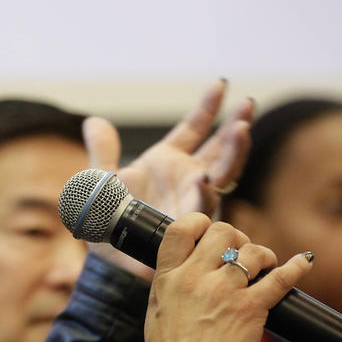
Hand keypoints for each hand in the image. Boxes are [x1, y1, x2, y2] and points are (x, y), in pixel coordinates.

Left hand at [83, 79, 253, 277]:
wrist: (107, 258)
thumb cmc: (108, 221)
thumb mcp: (100, 181)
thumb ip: (102, 152)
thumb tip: (93, 122)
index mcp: (167, 160)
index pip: (195, 127)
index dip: (209, 106)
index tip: (222, 84)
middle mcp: (187, 177)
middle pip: (220, 147)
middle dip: (236, 126)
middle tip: (247, 107)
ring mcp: (192, 201)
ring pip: (222, 173)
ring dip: (233, 153)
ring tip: (241, 130)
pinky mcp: (189, 224)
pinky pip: (202, 208)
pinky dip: (204, 194)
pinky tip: (204, 180)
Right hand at [144, 216, 311, 341]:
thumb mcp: (158, 310)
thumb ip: (173, 283)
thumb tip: (191, 266)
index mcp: (167, 277)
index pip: (181, 229)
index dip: (199, 223)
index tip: (208, 231)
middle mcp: (195, 278)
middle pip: (222, 232)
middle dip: (236, 238)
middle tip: (240, 254)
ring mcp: (224, 292)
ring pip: (251, 251)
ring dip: (262, 255)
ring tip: (264, 267)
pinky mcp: (251, 309)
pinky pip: (280, 279)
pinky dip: (296, 267)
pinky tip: (304, 261)